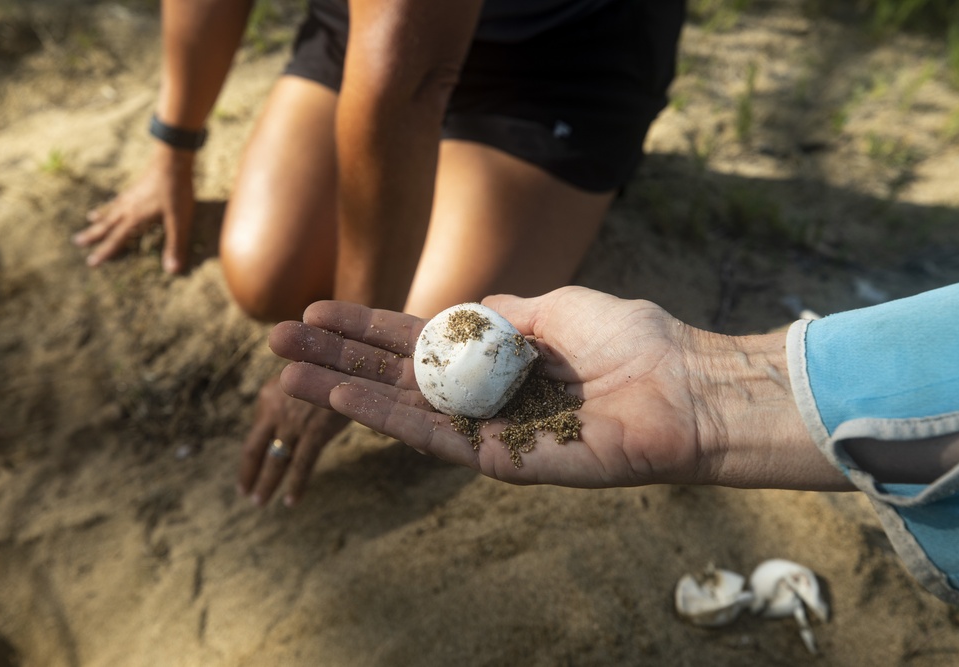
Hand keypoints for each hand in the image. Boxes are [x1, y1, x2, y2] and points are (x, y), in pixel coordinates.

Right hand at [75, 145, 194, 273]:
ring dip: (99, 218)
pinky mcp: (135, 187)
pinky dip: (111, 203)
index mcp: (135, 219)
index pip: (116, 240)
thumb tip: (171, 270)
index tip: (91, 262)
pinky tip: (113, 202)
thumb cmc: (176, 192)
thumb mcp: (179, 222)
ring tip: (89, 220)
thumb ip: (175, 245)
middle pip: (106, 224)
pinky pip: (118, 199)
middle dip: (93, 235)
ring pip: (110, 210)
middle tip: (76, 242)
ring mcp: (130, 196)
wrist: (172, 161)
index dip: (104, 252)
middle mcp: (128, 208)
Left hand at [238, 377, 349, 506]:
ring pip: (275, 461)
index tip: (249, 466)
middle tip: (245, 492)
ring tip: (259, 502)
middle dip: (249, 474)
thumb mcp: (300, 375)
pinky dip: (295, 485)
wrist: (344, 360)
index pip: (257, 431)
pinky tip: (291, 501)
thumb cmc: (327, 366)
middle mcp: (275, 410)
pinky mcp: (314, 433)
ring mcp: (293, 423)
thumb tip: (289, 418)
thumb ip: (292, 396)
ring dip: (266, 484)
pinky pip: (302, 465)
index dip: (253, 451)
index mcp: (268, 396)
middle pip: (255, 450)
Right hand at [269, 287, 706, 487]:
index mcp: (495, 355)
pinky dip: (386, 421)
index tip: (316, 311)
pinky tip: (343, 400)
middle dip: (335, 359)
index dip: (364, 328)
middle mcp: (482, 395)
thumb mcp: (554, 307)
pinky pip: (435, 440)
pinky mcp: (502, 462)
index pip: (414, 341)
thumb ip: (499, 313)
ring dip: (341, 392)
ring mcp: (487, 430)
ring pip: (400, 411)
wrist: (682, 387)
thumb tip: (452, 312)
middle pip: (393, 376)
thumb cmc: (630, 340)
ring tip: (287, 375)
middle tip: (275, 342)